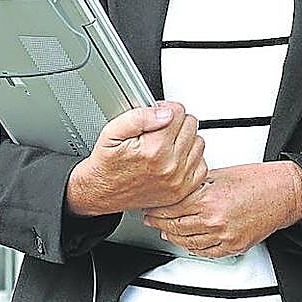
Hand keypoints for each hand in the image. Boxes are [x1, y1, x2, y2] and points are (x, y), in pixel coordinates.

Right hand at [65, 102, 206, 216]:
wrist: (100, 192)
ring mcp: (178, 180)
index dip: (166, 109)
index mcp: (154, 149)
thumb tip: (165, 113)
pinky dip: (191, 159)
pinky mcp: (182, 190)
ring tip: (167, 144)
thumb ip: (139, 117)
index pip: (178, 112)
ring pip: (199, 142)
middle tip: (160, 130)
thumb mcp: (112, 132)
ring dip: (186, 140)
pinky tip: (176, 158)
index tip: (157, 115)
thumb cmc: (106, 164)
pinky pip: (202, 165)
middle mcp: (169, 165)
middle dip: (176, 123)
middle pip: (190, 125)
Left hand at [143, 162, 301, 257]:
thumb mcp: (221, 174)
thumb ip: (197, 184)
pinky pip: (205, 252)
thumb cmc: (259, 181)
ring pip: (187, 242)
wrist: (285, 193)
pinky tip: (187, 241)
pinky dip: (192, 247)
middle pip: (175, 226)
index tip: (150, 205)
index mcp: (209, 198)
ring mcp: (224, 236)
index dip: (156, 207)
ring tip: (165, 229)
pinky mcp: (234, 246)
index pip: (171, 207)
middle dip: (159, 222)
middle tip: (151, 218)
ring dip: (172, 236)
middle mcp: (214, 219)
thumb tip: (177, 189)